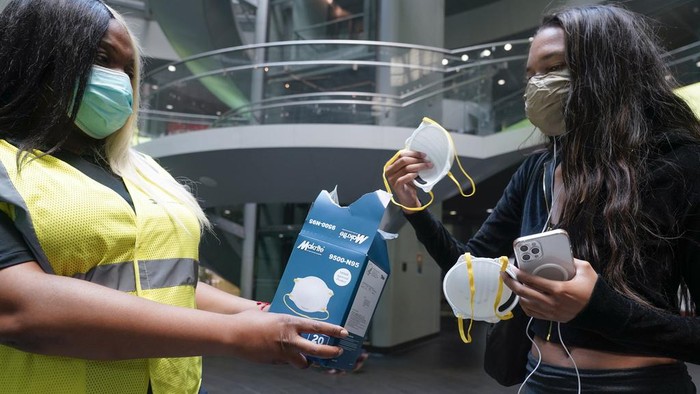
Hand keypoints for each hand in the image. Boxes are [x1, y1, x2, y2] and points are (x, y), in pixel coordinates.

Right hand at [231, 310, 347, 367]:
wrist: (231, 335)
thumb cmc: (248, 321)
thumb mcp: (271, 315)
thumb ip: (285, 320)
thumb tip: (293, 321)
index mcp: (289, 323)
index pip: (317, 327)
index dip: (332, 330)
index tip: (344, 333)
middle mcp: (289, 339)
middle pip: (317, 350)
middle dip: (330, 353)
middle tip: (338, 352)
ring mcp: (281, 353)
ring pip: (302, 363)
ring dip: (306, 361)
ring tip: (308, 358)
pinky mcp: (273, 362)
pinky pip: (286, 363)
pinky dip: (288, 360)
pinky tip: (283, 355)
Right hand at [383, 150, 432, 211]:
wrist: (408, 197)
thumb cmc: (408, 183)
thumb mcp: (408, 170)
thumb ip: (410, 162)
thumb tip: (420, 154)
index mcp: (391, 165)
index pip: (400, 154)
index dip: (413, 153)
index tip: (423, 155)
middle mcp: (389, 171)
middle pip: (403, 160)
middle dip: (417, 159)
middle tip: (427, 161)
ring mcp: (391, 179)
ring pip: (406, 168)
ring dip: (418, 166)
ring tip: (427, 166)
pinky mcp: (396, 185)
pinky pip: (405, 177)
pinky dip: (412, 175)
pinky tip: (417, 174)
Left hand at [501, 258, 597, 321]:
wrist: (600, 312)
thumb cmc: (593, 290)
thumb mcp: (586, 271)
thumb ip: (573, 261)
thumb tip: (561, 254)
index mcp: (559, 289)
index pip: (533, 281)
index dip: (520, 274)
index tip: (513, 268)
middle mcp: (552, 302)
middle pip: (524, 293)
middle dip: (511, 283)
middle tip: (505, 275)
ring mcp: (551, 312)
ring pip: (526, 304)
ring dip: (517, 293)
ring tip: (513, 284)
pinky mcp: (552, 318)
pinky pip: (532, 313)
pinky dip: (524, 305)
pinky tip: (523, 297)